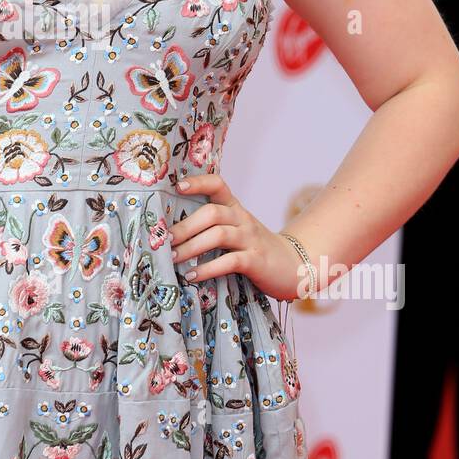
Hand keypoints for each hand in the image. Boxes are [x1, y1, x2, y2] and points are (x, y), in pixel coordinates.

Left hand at [169, 172, 310, 301]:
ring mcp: (250, 239)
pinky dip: (207, 269)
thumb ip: (211, 227)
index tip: (178, 186)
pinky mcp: (256, 260)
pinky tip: (192, 275)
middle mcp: (242, 219)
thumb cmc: (254, 249)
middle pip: (211, 213)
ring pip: (218, 235)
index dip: (198, 182)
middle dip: (184, 227)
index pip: (218, 184)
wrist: (294, 266)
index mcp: (235, 208)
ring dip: (191, 247)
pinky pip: (229, 261)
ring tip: (174, 259)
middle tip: (165, 241)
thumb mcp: (236, 231)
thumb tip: (170, 234)